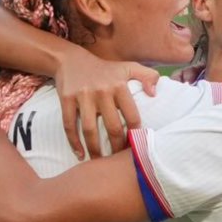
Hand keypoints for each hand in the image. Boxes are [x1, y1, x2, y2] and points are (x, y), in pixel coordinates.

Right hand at [53, 44, 159, 159]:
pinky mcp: (66, 99)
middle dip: (117, 147)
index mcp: (119, 85)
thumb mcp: (128, 67)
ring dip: (95, 149)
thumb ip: (147, 76)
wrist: (71, 60)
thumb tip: (154, 94)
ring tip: (99, 161)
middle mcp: (102, 90)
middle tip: (118, 159)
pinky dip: (74, 143)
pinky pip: (70, 125)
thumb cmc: (104, 69)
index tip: (136, 146)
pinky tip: (80, 154)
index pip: (132, 115)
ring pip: (90, 130)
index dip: (135, 134)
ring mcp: (83, 95)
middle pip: (112, 126)